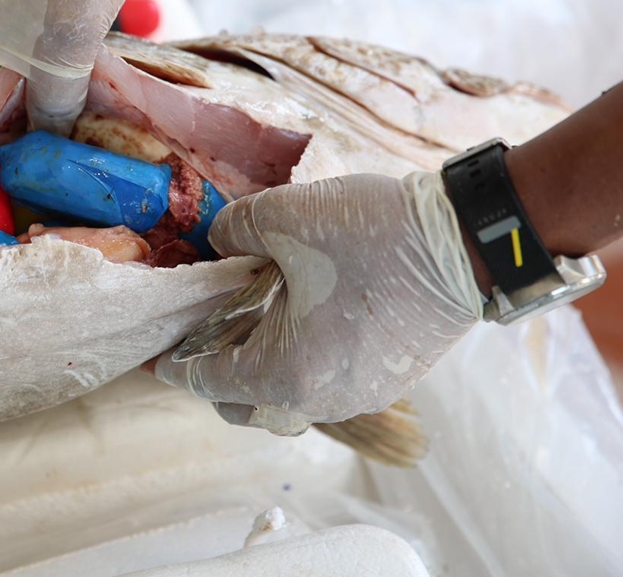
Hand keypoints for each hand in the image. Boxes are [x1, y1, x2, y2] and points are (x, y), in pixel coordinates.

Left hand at [153, 172, 482, 433]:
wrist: (467, 245)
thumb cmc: (371, 236)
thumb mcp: (283, 217)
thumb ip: (233, 231)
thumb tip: (219, 242)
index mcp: (285, 374)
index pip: (208, 381)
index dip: (174, 366)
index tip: (156, 358)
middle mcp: (319, 400)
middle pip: (245, 404)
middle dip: (216, 375)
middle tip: (204, 334)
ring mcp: (357, 397)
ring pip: (286, 400)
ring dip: (261, 371)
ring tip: (251, 324)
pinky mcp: (386, 382)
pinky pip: (323, 387)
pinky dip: (298, 366)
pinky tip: (298, 323)